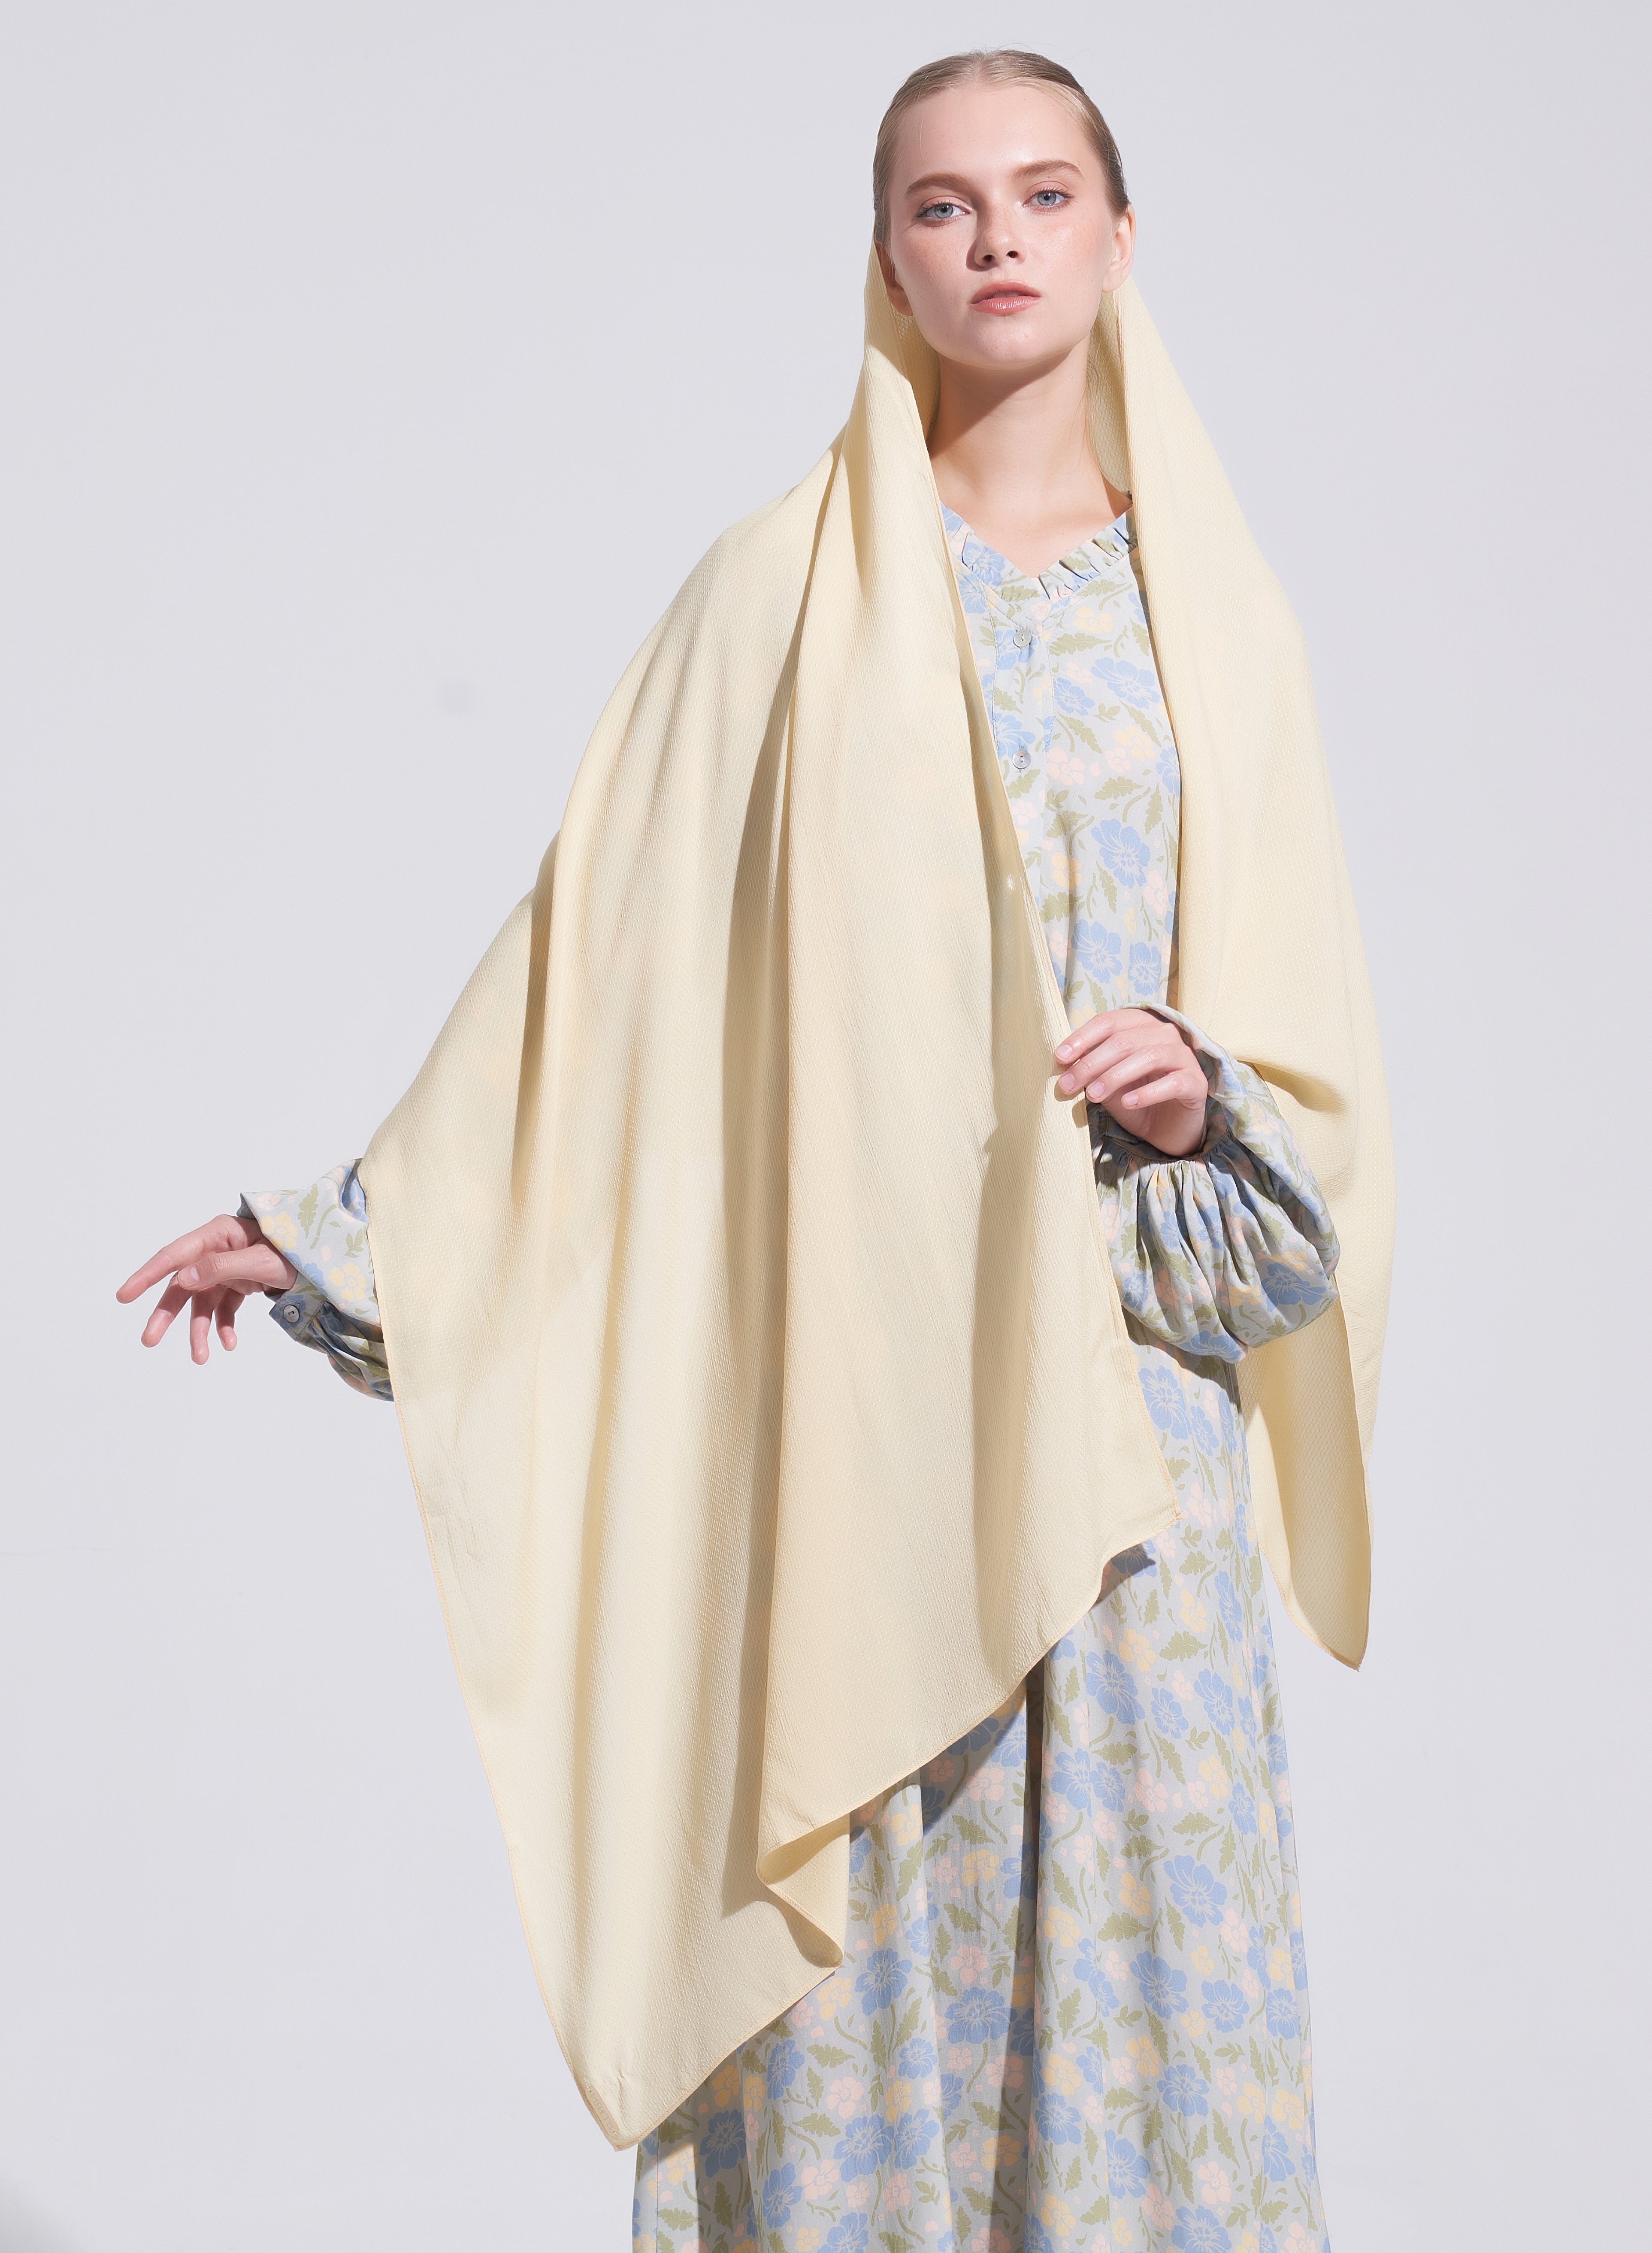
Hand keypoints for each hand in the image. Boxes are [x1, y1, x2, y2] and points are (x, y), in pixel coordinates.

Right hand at [116, 1213, 298, 1365]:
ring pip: (201, 1303)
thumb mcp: (262, 1260)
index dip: (147, 1274)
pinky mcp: (238, 1285)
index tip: (124, 1295)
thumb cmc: (295, 1250)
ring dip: (198, 1331)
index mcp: (218, 1234)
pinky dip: (223, 1327)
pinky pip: (223, 1309)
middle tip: (149, 1340)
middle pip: (182, 1284)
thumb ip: (222, 1267)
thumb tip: (182, 1277)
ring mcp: (226, 1269)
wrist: (324, 1261)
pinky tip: (229, 1344)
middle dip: (167, 1314)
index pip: (175, 1255)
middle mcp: (216, 1250)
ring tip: (201, 1358)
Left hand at [1054, 1009, 1207, 1157]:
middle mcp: (1165, 1034)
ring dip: (1115, 1076)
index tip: (1059, 1057)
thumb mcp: (1106, 1084)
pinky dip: (1148, 1092)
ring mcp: (1184, 1057)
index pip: (1109, 1022)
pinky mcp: (1196, 1082)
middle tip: (1067, 1084)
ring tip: (1093, 1095)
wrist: (1166, 1130)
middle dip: (1092, 1062)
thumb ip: (1091, 1071)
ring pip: (1148, 1056)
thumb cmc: (1133, 1100)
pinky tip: (1128, 1102)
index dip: (1083, 1037)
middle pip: (1124, 1040)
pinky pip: (1173, 1082)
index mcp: (1141, 1026)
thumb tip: (1063, 1063)